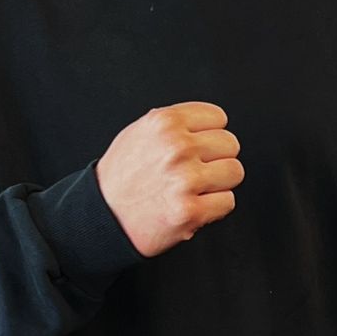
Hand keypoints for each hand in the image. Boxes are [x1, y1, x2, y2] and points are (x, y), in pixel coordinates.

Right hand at [95, 103, 242, 256]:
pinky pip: (228, 201)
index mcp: (165, 123)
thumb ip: (174, 124)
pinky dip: (214, 207)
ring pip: (234, 172)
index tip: (199, 147)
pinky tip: (193, 205)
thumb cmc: (121, 177)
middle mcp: (177, 148)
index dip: (209, 135)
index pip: (218, 118)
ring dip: (218, 183)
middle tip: (195, 170)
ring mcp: (185, 180)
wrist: (102, 217)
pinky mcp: (190, 211)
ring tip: (195, 188)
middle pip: (230, 144)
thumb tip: (209, 123)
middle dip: (216, 158)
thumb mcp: (139, 132)